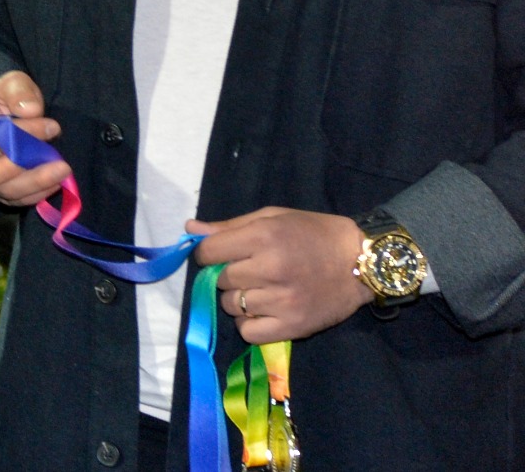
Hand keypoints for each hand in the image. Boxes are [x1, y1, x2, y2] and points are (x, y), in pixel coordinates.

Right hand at [0, 71, 70, 206]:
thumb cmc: (1, 100)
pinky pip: (15, 201)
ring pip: (4, 191)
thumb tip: (31, 110)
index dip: (25, 132)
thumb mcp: (10, 84)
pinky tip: (56, 182)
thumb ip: (19, 91)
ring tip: (63, 171)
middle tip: (61, 165)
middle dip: (24, 172)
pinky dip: (37, 194)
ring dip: (37, 184)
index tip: (52, 126)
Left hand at [191, 207, 369, 343]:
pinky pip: (249, 332)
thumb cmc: (313, 233)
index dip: (209, 253)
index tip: (220, 254)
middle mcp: (270, 270)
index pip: (208, 252)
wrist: (362, 262)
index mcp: (263, 238)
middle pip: (220, 280)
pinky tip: (264, 311)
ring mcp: (282, 301)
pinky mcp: (294, 326)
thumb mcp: (272, 218)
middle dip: (227, 275)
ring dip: (238, 299)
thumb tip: (190, 229)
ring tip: (261, 290)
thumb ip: (229, 226)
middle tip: (250, 270)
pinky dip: (250, 324)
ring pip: (231, 306)